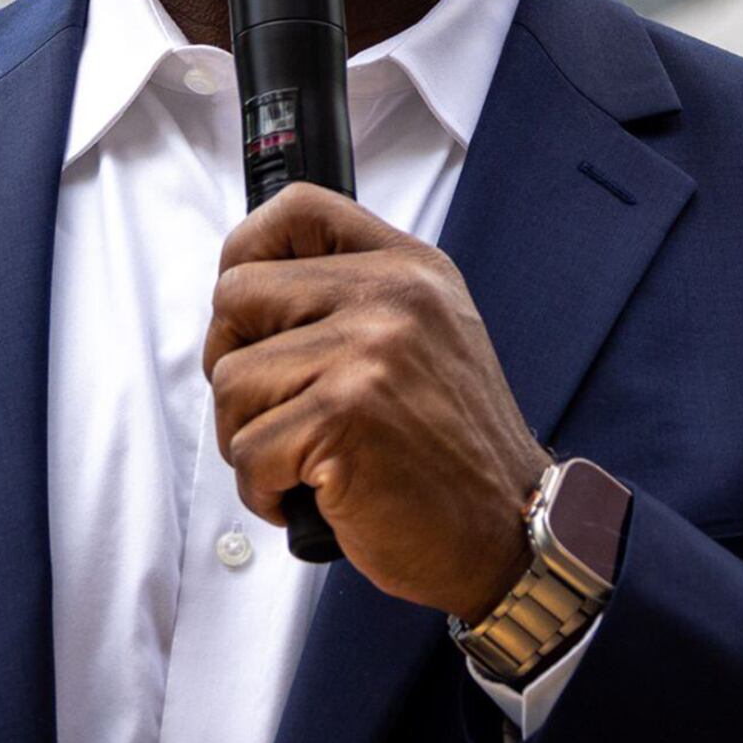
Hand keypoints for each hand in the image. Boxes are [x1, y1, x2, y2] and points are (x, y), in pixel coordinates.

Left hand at [203, 184, 550, 622]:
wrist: (510, 531)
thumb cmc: (454, 452)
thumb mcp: (427, 339)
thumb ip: (355, 300)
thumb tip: (244, 295)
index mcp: (410, 269)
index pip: (297, 210)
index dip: (247, 253)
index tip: (249, 313)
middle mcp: (393, 297)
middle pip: (237, 295)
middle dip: (233, 364)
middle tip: (274, 410)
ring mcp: (370, 352)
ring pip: (232, 379)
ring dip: (249, 439)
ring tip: (305, 463)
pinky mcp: (346, 416)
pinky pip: (248, 448)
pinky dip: (264, 490)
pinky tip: (316, 497)